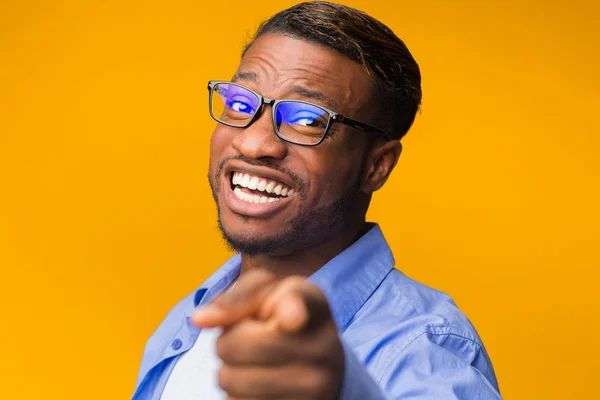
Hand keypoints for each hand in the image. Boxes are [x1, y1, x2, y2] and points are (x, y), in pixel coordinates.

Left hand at [192, 269, 344, 399]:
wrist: (321, 358)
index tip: (290, 320)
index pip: (298, 307)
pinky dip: (237, 396)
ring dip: (230, 372)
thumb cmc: (281, 316)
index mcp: (314, 304)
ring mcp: (316, 386)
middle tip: (246, 338)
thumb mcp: (267, 294)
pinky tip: (259, 385)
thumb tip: (200, 319)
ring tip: (254, 362)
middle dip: (227, 341)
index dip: (292, 312)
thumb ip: (236, 299)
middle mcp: (323, 346)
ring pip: (232, 381)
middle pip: (237, 345)